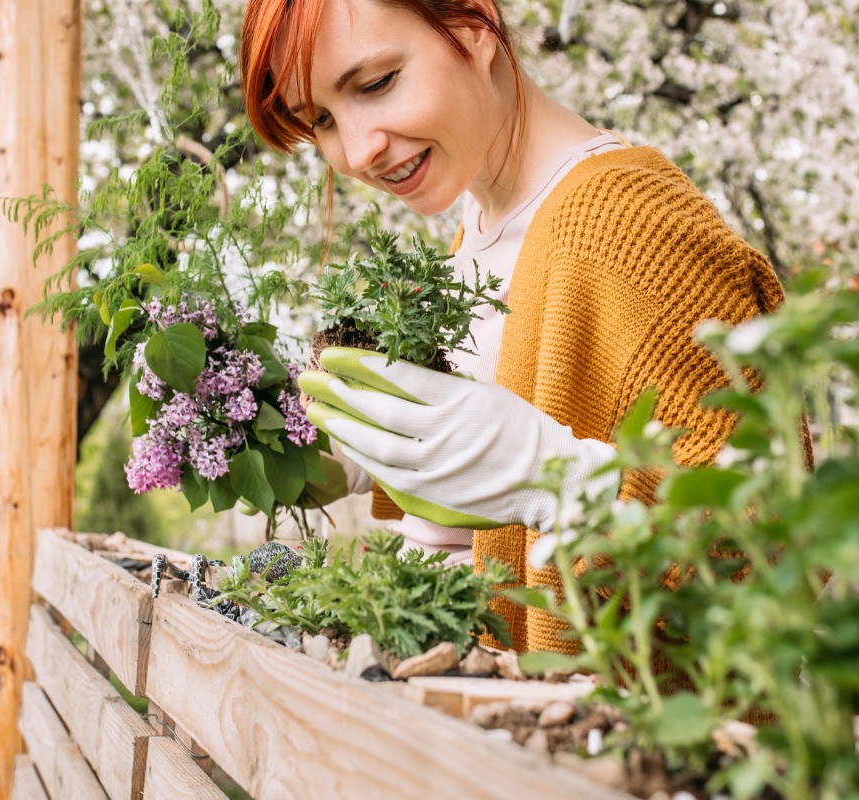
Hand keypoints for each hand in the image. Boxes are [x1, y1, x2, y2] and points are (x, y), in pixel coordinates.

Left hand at [298, 347, 617, 530]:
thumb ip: (439, 387)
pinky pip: (386, 473)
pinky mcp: (430, 495)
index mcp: (460, 401)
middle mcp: (446, 434)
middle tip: (309, 378)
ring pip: (377, 445)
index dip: (359, 364)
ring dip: (342, 425)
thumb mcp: (482, 394)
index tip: (331, 353)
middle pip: (379, 410)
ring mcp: (436, 468)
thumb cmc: (515, 429)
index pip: (399, 377)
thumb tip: (390, 374)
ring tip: (317, 410)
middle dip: (339, 391)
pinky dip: (363, 455)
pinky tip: (344, 442)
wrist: (548, 479)